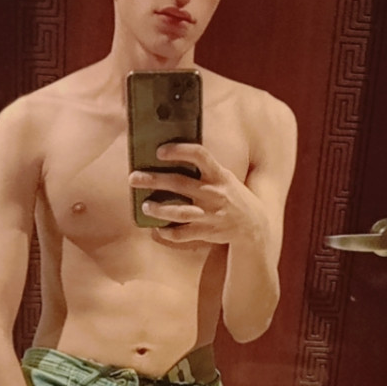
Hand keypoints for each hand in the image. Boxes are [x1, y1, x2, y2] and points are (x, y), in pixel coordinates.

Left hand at [129, 143, 266, 248]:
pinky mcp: (206, 232)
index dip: (178, 151)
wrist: (253, 226)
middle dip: (154, 180)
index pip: (199, 155)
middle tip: (134, 178)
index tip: (159, 151)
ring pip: (178, 212)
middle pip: (179, 183)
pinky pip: (182, 234)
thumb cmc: (232, 196)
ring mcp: (209, 214)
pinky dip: (168, 232)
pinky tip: (157, 227)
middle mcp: (213, 193)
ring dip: (158, 209)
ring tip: (144, 206)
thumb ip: (205, 168)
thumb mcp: (225, 177)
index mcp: (219, 174)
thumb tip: (173, 155)